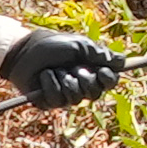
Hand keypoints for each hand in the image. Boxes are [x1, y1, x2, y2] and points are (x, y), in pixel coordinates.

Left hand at [2, 30, 124, 109]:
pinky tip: (45, 75)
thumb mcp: (79, 45)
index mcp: (91, 70)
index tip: (103, 71)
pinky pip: (58, 99)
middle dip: (86, 79)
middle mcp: (81, 85)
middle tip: (76, 68)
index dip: (109, 79)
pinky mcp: (49, 102)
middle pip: (96, 93)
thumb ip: (100, 54)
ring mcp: (66, 95)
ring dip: (66, 80)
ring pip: (77, 98)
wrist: (24, 50)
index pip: (110, 81)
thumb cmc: (51, 44)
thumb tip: (122, 62)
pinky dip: (51, 83)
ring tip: (56, 69)